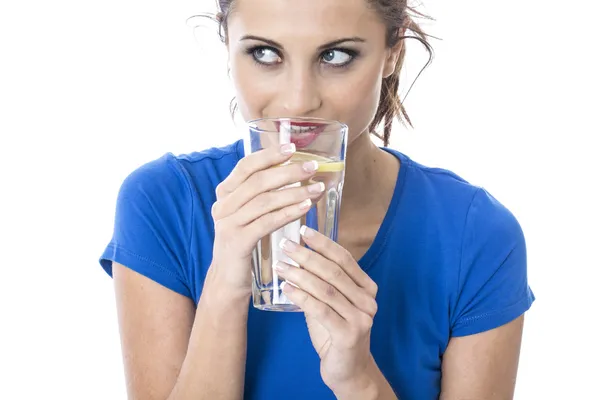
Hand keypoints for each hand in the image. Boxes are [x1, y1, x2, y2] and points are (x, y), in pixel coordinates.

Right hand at [208, 143, 324, 296]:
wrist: (228, 279)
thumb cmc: (245, 242)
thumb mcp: (248, 214)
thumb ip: (262, 194)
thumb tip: (294, 170)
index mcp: (225, 193)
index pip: (245, 166)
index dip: (269, 155)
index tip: (292, 148)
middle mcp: (223, 205)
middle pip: (258, 182)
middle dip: (288, 172)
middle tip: (312, 168)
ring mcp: (228, 224)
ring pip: (264, 201)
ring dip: (294, 193)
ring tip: (316, 189)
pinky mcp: (237, 242)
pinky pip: (266, 223)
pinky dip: (288, 213)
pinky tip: (305, 208)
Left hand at [274, 226, 379, 393]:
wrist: (348, 370)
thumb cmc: (335, 332)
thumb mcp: (331, 302)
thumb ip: (321, 282)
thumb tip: (296, 255)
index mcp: (367, 288)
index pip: (344, 259)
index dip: (323, 243)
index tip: (303, 231)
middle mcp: (368, 300)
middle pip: (334, 271)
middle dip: (307, 256)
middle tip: (285, 245)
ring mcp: (361, 318)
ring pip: (326, 289)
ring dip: (300, 275)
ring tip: (281, 266)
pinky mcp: (349, 335)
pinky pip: (321, 310)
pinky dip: (302, 297)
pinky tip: (287, 289)